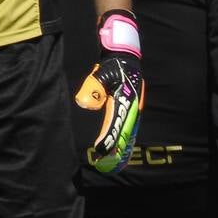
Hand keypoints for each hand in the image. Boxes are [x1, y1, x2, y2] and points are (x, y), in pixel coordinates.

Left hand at [75, 10, 143, 173]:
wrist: (125, 55)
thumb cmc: (113, 64)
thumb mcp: (101, 72)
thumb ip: (94, 88)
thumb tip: (84, 103)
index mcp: (126, 101)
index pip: (116, 124)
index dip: (108, 139)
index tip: (101, 150)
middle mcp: (132, 108)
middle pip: (125, 132)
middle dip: (116, 147)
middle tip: (107, 162)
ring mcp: (133, 108)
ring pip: (128, 130)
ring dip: (121, 144)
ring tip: (115, 160)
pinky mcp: (130, 107)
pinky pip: (127, 125)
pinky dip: (124, 137)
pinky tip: (121, 145)